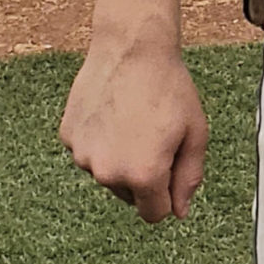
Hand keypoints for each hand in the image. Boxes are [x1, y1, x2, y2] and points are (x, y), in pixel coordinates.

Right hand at [59, 34, 209, 223]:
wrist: (132, 48)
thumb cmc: (169, 88)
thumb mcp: (195, 134)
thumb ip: (189, 178)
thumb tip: (180, 211)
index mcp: (143, 175)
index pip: (154, 214)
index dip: (167, 198)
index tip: (171, 173)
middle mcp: (107, 172)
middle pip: (130, 195)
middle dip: (144, 176)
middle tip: (155, 137)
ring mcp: (83, 155)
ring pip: (108, 173)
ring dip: (120, 159)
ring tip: (134, 121)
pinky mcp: (68, 136)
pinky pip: (90, 152)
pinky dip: (101, 141)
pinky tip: (113, 113)